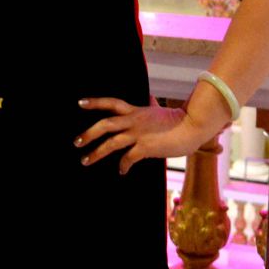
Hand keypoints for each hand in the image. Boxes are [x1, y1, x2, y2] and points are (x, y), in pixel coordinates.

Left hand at [74, 97, 211, 174]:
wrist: (192, 127)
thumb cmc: (178, 120)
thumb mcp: (160, 110)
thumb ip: (151, 105)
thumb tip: (150, 98)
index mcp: (135, 111)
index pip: (111, 103)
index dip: (95, 102)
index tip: (80, 103)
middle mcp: (134, 121)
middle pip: (106, 124)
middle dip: (89, 133)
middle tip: (76, 142)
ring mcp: (139, 134)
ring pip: (112, 142)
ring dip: (96, 152)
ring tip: (85, 160)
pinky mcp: (146, 147)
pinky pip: (128, 158)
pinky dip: (123, 165)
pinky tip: (121, 171)